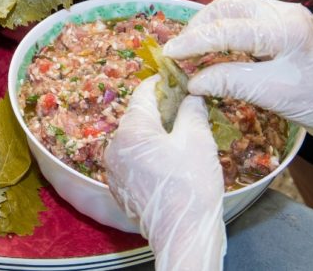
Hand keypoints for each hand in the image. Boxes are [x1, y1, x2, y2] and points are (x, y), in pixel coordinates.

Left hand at [104, 76, 225, 270]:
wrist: (182, 235)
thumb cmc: (191, 186)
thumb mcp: (198, 140)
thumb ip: (191, 110)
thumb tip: (191, 95)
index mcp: (131, 130)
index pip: (143, 93)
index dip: (161, 82)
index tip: (175, 77)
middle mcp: (115, 146)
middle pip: (138, 116)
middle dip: (160, 110)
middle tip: (185, 108)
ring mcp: (114, 169)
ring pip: (135, 139)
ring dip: (154, 134)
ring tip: (181, 136)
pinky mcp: (119, 187)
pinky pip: (132, 159)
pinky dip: (148, 154)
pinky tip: (169, 161)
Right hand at [164, 0, 312, 164]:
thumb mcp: (270, 95)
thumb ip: (229, 81)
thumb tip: (192, 80)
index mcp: (286, 30)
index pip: (228, 29)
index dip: (194, 41)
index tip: (169, 53)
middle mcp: (285, 12)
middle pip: (229, 5)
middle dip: (200, 25)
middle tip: (180, 49)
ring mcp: (285, 12)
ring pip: (235, 4)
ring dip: (210, 21)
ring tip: (194, 44)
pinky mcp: (283, 19)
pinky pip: (245, 12)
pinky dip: (224, 24)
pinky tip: (215, 42)